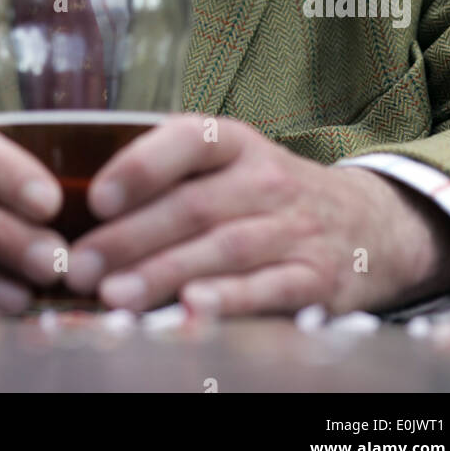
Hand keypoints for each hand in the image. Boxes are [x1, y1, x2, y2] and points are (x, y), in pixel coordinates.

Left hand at [63, 115, 449, 314]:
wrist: (370, 224)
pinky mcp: (316, 277)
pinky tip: (191, 310)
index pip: (187, 140)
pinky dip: (230, 300)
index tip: (96, 199)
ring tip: (114, 297)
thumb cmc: (268, 196)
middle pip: (192, 206)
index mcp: (236, 143)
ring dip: (164, 274)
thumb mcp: (230, 165)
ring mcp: (294, 228)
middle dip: (130, 239)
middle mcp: (266, 180)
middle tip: (79, 266)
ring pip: (222, 249)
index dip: (140, 166)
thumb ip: (170, 176)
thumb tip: (83, 210)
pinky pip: (269, 288)